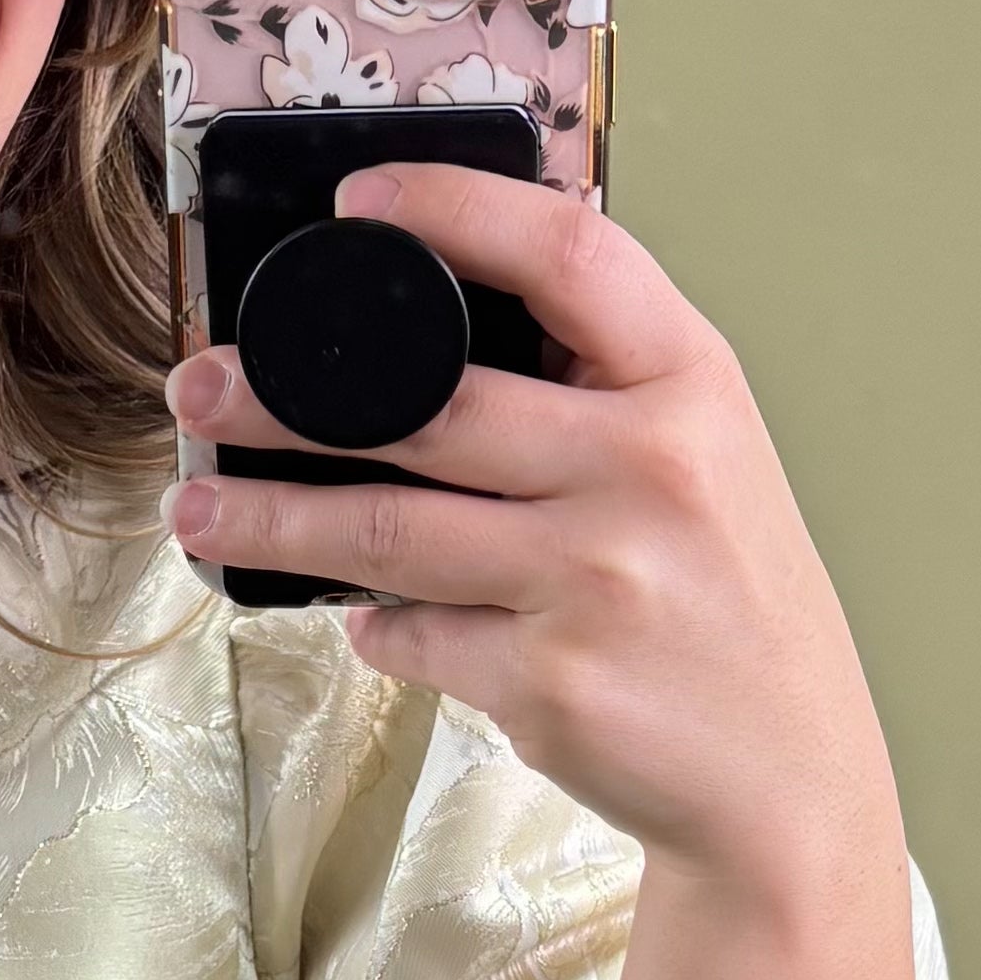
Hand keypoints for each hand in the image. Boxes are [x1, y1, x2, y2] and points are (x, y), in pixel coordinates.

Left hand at [163, 169, 898, 893]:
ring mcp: (595, 580)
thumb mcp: (706, 458)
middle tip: (197, 387)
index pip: (568, 252)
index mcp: (691, 386)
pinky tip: (368, 619)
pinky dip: (374, 629)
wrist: (786, 776)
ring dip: (269, 518)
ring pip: (382, 530)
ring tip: (194, 507)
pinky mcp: (547, 683)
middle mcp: (648, 470)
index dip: (454, 209)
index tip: (359, 203)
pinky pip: (412, 636)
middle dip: (282, 399)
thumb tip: (416, 347)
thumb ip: (597, 392)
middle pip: (426, 405)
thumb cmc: (726, 601)